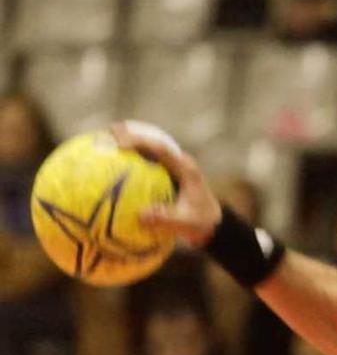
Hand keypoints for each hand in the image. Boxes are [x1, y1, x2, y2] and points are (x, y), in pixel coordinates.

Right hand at [110, 123, 220, 246]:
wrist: (213, 223)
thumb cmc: (201, 223)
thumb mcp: (185, 223)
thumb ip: (166, 219)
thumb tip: (141, 216)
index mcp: (185, 168)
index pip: (162, 148)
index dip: (142, 142)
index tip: (121, 144)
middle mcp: (179, 162)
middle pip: (153, 141)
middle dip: (131, 133)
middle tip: (108, 131)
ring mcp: (172, 167)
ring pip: (149, 148)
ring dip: (130, 142)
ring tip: (105, 139)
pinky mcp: (166, 174)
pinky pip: (146, 162)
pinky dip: (130, 160)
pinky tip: (109, 165)